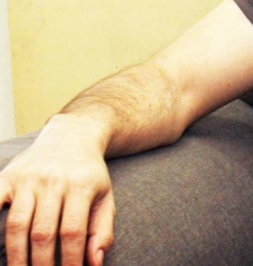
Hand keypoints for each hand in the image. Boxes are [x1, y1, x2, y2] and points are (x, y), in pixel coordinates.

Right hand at [0, 116, 114, 265]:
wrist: (72, 137)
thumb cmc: (89, 175)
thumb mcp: (105, 198)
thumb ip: (102, 231)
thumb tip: (94, 262)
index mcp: (82, 186)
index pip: (72, 232)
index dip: (68, 259)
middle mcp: (53, 181)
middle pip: (43, 232)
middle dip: (40, 264)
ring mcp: (28, 178)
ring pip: (17, 224)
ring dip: (15, 255)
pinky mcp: (7, 176)